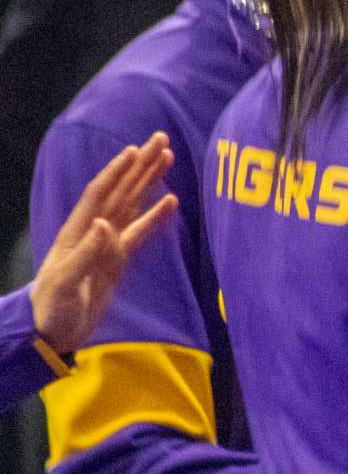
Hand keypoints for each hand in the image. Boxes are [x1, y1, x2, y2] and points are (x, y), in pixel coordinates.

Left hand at [31, 133, 179, 355]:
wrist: (53, 333)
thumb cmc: (52, 308)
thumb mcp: (64, 282)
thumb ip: (85, 252)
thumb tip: (104, 223)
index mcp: (77, 232)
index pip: (100, 194)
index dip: (117, 172)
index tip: (135, 151)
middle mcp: (93, 231)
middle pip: (121, 191)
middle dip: (140, 165)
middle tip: (160, 140)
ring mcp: (107, 244)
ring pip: (132, 205)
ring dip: (149, 181)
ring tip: (167, 158)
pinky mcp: (118, 260)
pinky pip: (140, 232)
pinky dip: (155, 216)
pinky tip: (170, 201)